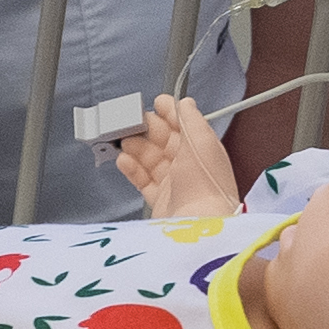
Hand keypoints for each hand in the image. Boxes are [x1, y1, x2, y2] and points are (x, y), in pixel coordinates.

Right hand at [108, 94, 241, 223]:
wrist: (199, 225)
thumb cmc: (205, 185)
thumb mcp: (202, 142)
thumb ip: (192, 119)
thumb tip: (185, 103)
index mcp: (202, 149)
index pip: (183, 125)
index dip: (170, 113)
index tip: (155, 103)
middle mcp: (189, 166)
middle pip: (163, 141)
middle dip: (146, 129)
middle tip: (129, 121)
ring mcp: (173, 184)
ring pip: (150, 159)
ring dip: (135, 147)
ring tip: (122, 140)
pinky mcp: (160, 200)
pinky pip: (142, 180)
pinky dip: (131, 168)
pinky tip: (123, 160)